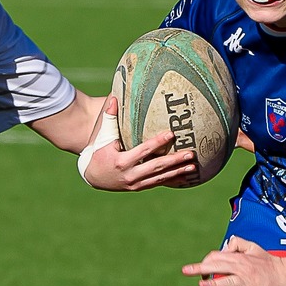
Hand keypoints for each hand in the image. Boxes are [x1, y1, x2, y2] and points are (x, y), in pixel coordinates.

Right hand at [84, 96, 198, 190]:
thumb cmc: (98, 151)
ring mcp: (135, 184)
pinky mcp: (139, 187)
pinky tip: (186, 176)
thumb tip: (114, 97)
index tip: (172, 134)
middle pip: (156, 167)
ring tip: (193, 166)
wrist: (92, 176)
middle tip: (190, 154)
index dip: (158, 142)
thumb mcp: (102, 136)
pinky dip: (172, 180)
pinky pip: (158, 183)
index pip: (143, 151)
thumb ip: (109, 118)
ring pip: (160, 178)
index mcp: (121, 161)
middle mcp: (130, 175)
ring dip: (178, 172)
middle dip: (174, 161)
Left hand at [183, 236, 285, 285]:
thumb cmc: (269, 262)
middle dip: (201, 269)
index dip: (206, 263)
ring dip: (215, 284)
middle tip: (185, 270)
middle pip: (219, 267)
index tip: (199, 271)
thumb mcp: (254, 248)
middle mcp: (243, 268)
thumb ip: (238, 244)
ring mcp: (250, 281)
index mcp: (240, 258)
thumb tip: (223, 247)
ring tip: (201, 285)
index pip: (217, 257)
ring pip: (229, 281)